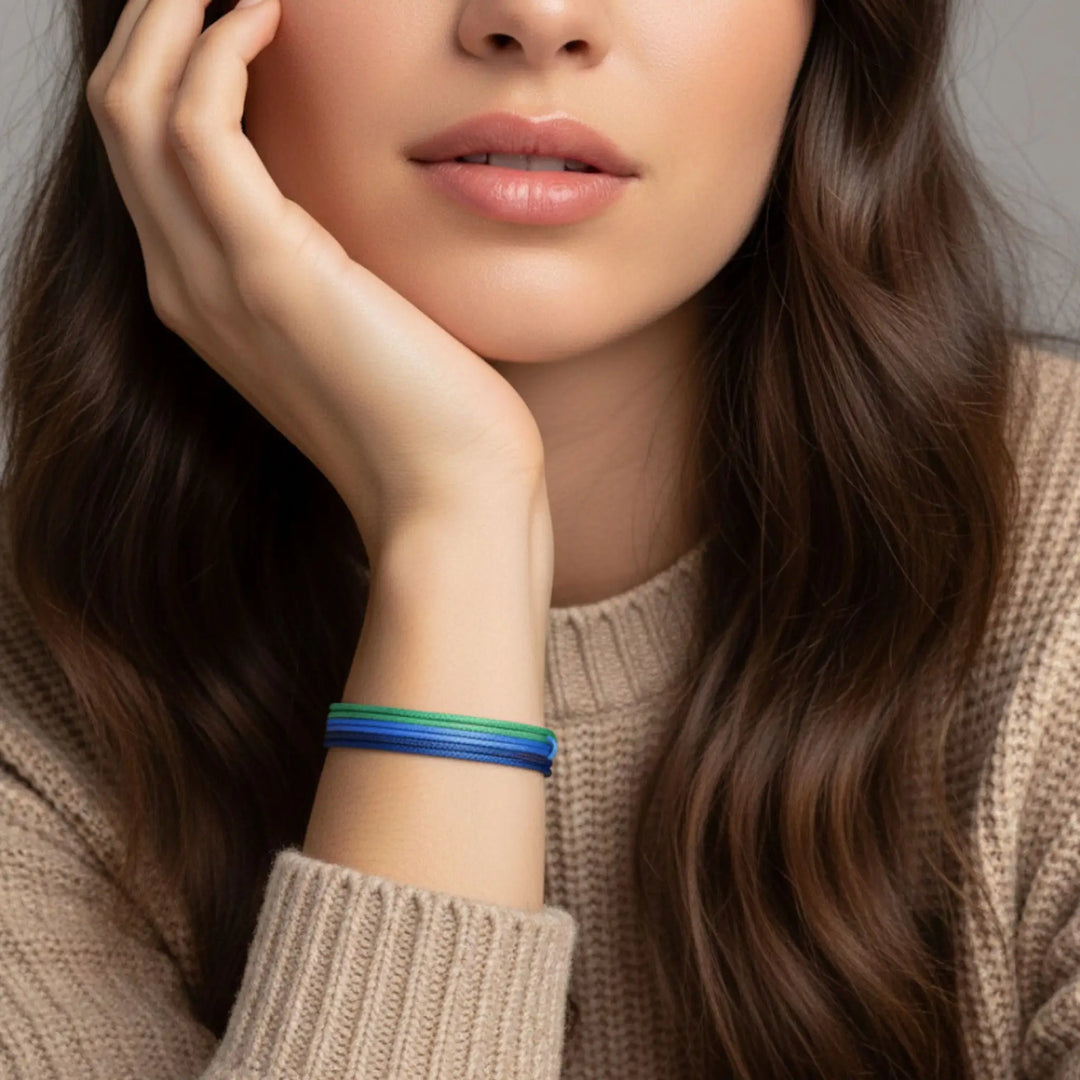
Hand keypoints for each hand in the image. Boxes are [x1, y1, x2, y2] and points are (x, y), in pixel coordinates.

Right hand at [85, 0, 546, 559]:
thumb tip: (337, 189)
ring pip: (134, 107)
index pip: (146, 150)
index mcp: (206, 295)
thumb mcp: (356, 315)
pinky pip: (199, 127)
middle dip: (153, 18)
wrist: (451, 491)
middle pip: (119, 114)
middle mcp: (187, 284)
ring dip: (172, 14)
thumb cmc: (427, 409)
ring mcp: (213, 280)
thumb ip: (319, 252)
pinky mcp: (266, 271)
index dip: (168, 59)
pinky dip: (218, 51)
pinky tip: (269, 12)